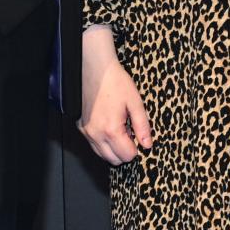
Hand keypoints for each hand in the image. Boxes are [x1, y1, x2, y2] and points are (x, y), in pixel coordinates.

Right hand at [79, 26, 154, 164]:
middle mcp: (96, 134)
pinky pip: (93, 145)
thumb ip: (143, 126)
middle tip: (130, 133)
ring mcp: (86, 132)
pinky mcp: (81, 127)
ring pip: (102, 155)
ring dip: (113, 148)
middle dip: (125, 151)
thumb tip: (148, 144)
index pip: (127, 156)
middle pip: (113, 160)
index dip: (137, 148)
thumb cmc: (115, 82)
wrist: (95, 69)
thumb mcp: (136, 103)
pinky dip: (103, 142)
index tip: (139, 136)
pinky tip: (110, 127)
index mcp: (111, 129)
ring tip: (120, 129)